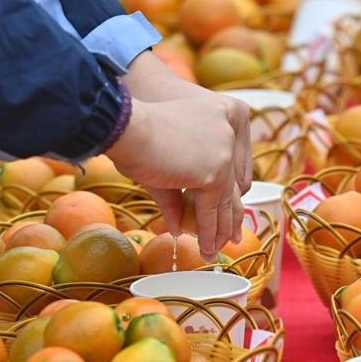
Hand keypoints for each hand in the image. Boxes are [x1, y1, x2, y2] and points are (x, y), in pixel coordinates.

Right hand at [108, 51, 252, 260]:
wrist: (125, 126)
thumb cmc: (134, 133)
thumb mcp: (163, 159)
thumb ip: (176, 191)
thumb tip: (178, 226)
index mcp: (223, 111)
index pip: (234, 159)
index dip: (231, 189)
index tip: (228, 211)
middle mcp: (231, 126)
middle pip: (235, 180)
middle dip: (231, 213)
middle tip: (231, 237)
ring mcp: (225, 150)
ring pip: (226, 198)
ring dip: (220, 229)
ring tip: (213, 250)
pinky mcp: (215, 172)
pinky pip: (213, 210)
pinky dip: (208, 232)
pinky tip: (204, 247)